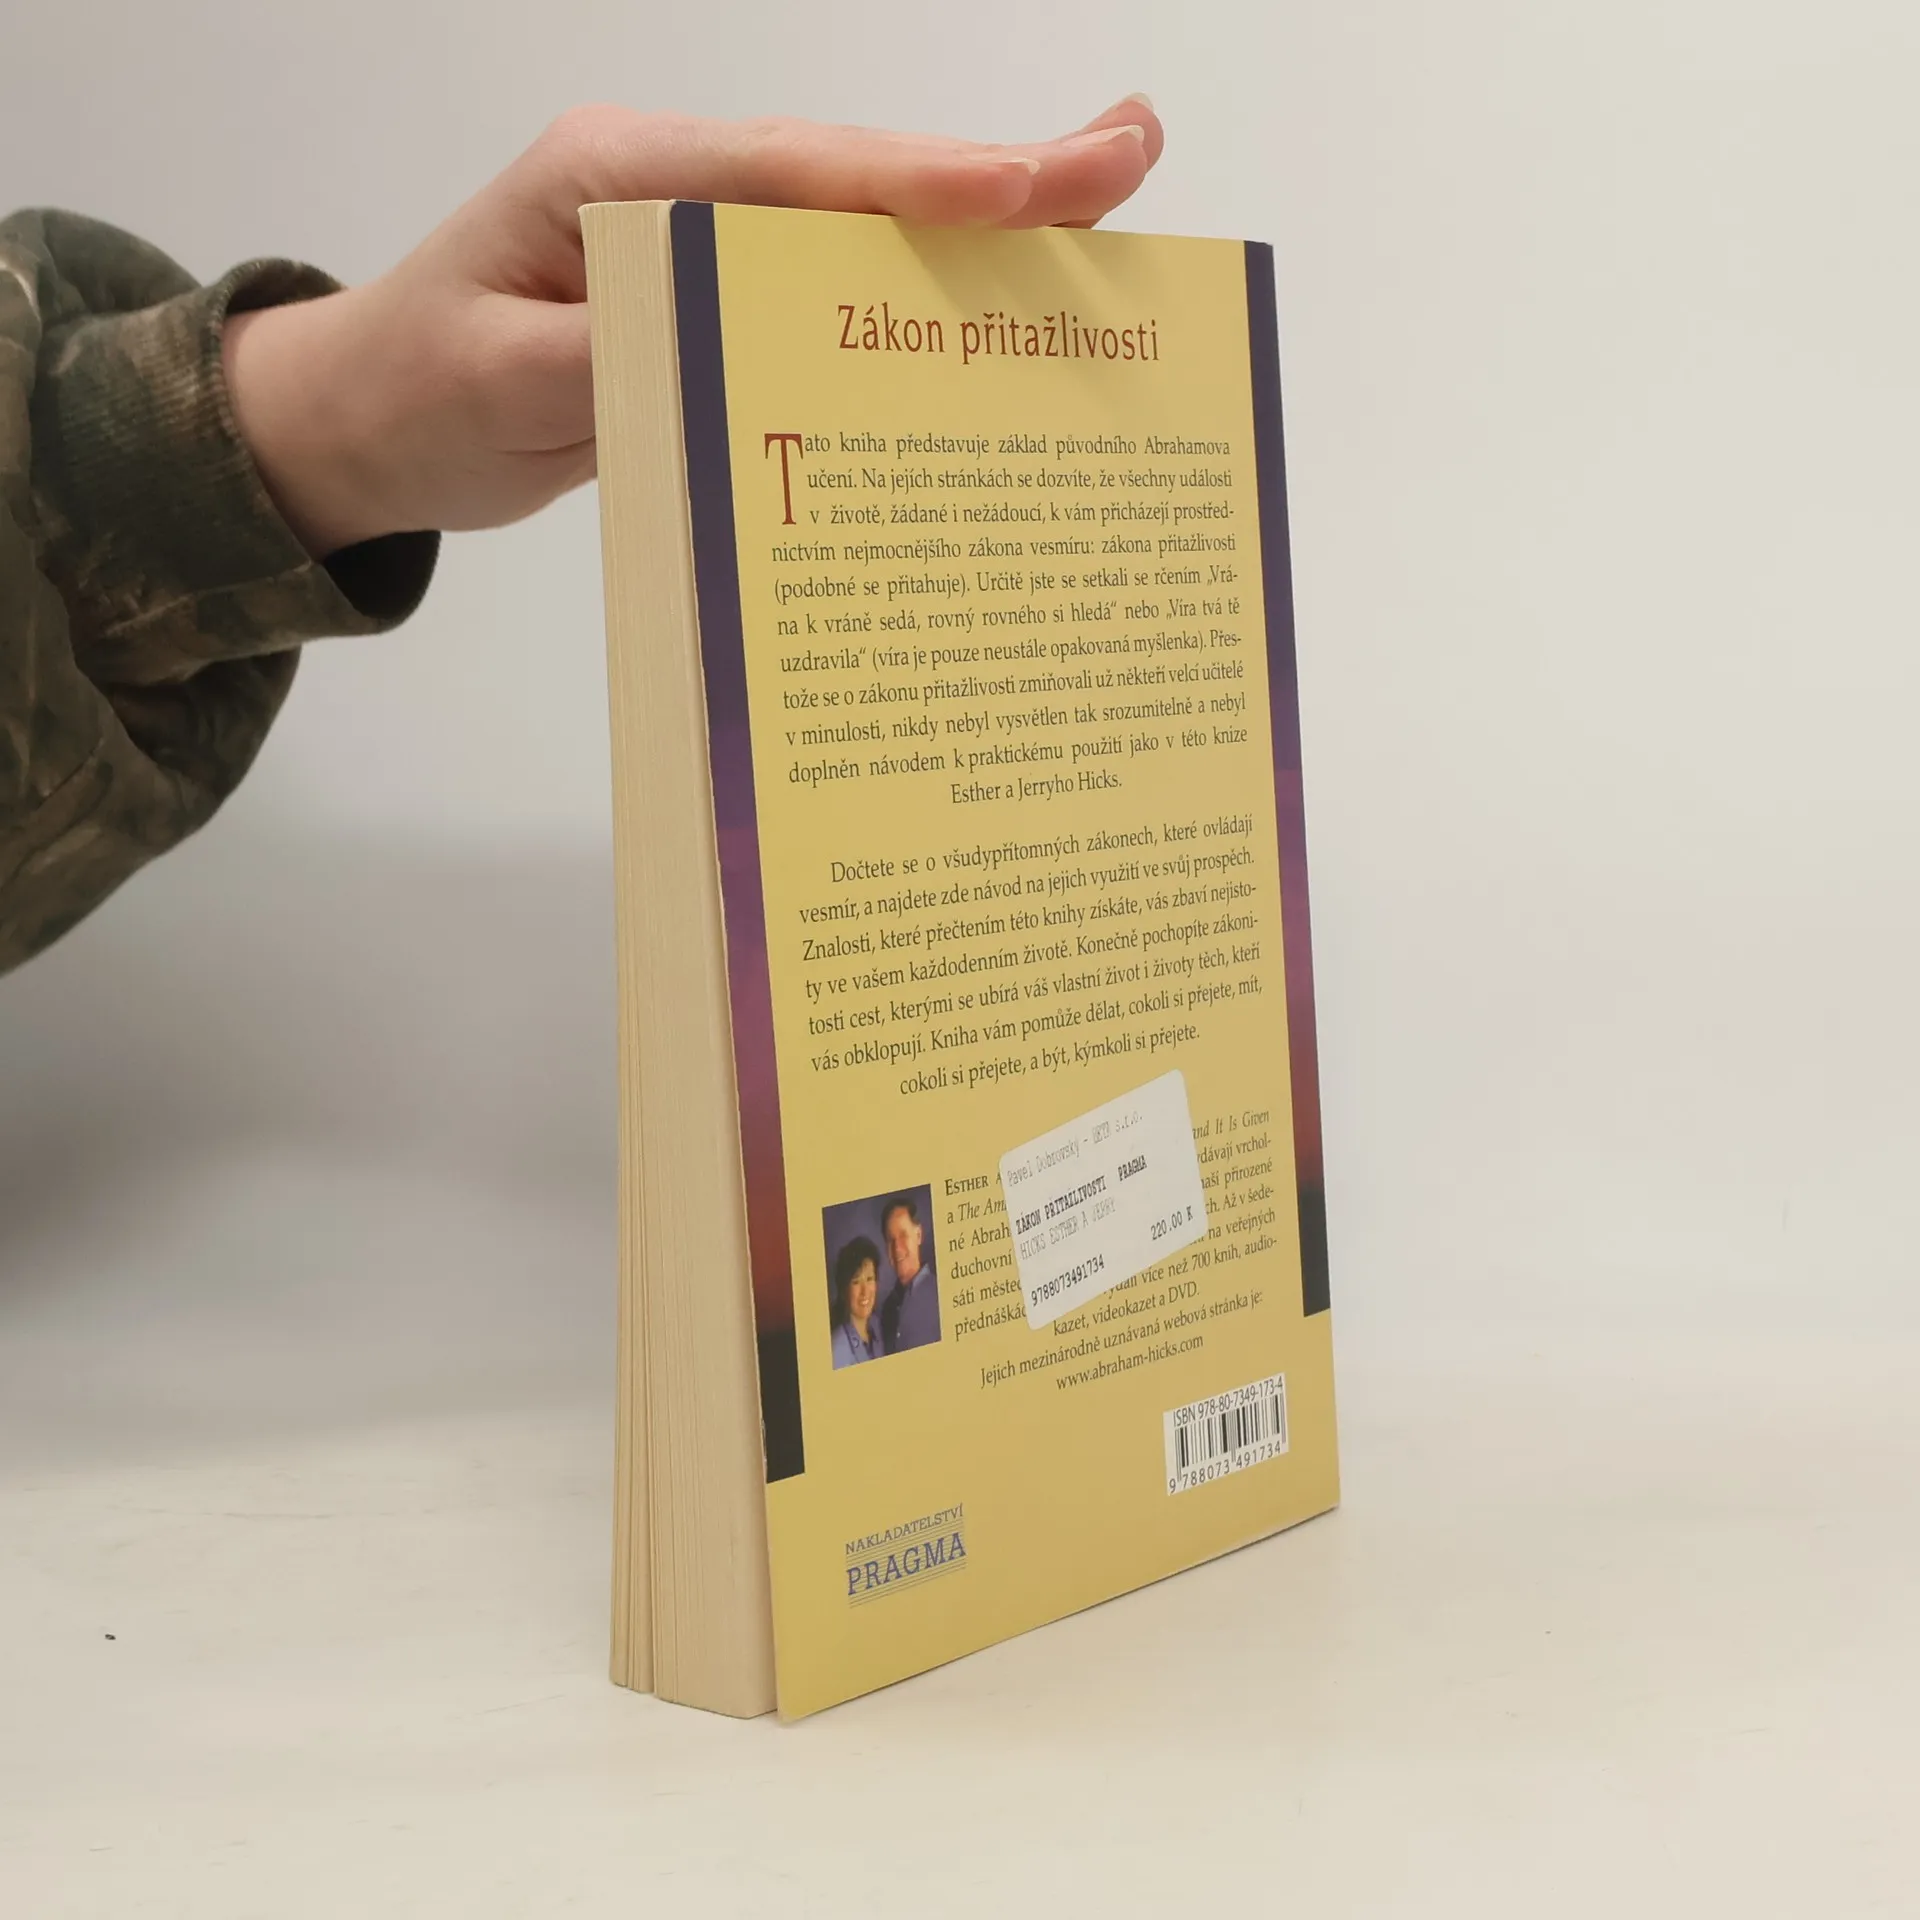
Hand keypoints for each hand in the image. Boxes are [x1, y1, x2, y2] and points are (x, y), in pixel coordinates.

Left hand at [222, 99, 1164, 558]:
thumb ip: (617, 359)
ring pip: (851, 238)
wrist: (360, 423)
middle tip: (1129, 162)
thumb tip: (751, 350)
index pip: (796, 173)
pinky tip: (982, 325)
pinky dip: (904, 310)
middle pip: (852, 183)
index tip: (1049, 183)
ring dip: (969, 239)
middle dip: (992, 181)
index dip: (928, 182)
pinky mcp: (702, 309)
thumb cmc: (414, 393)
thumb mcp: (498, 385)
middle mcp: (671, 194)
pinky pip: (819, 303)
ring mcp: (691, 249)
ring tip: (1097, 233)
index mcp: (621, 180)